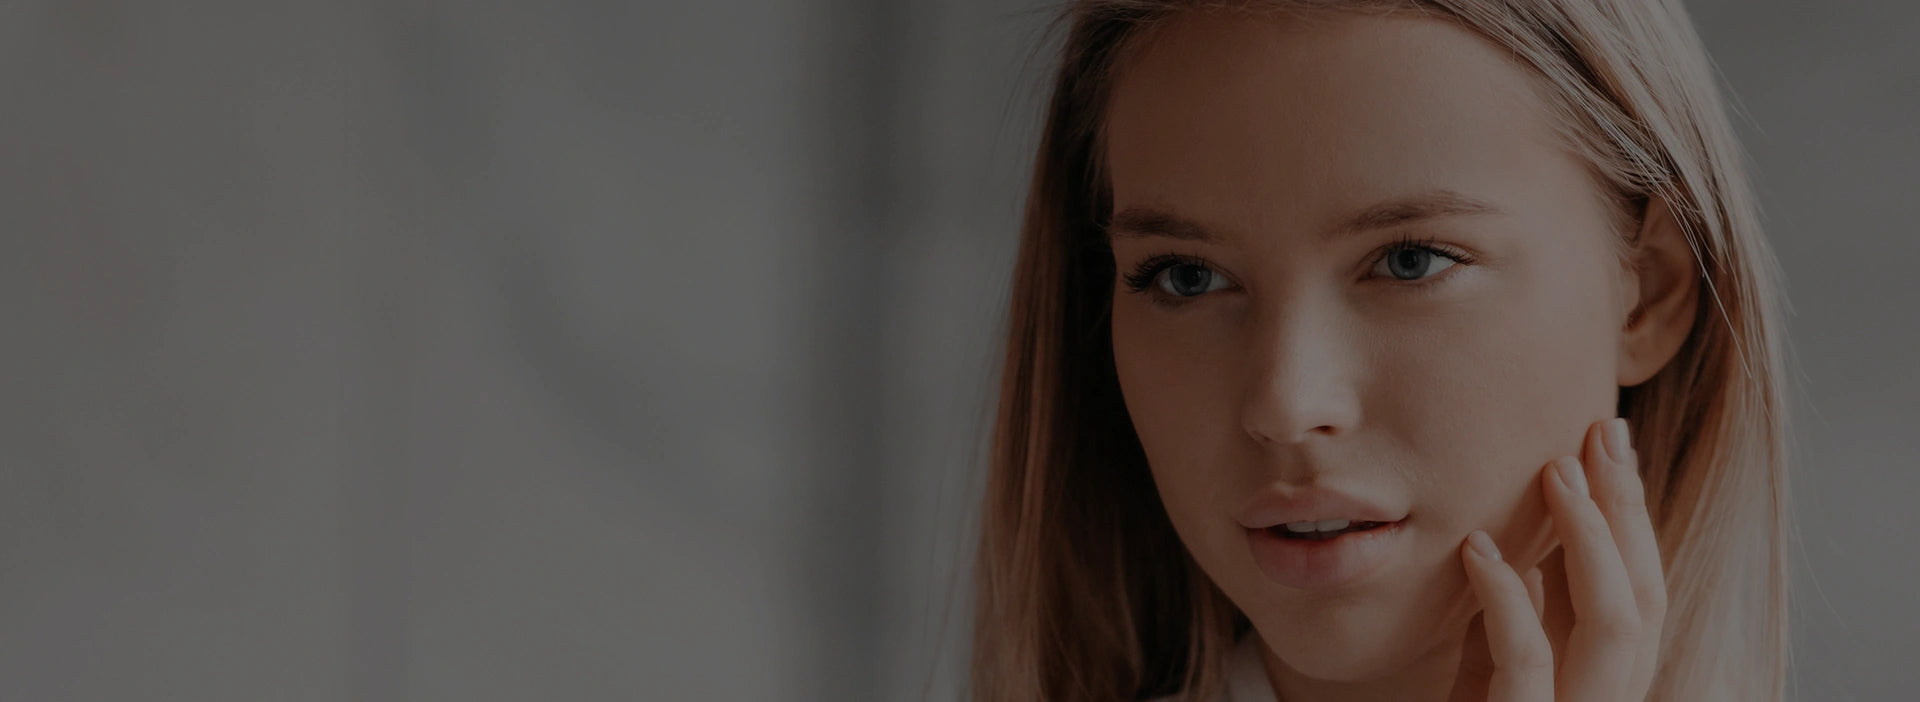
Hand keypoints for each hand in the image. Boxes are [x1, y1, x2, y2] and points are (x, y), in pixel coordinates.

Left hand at [1446, 418, 1666, 700]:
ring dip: (1588, 535)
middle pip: (1644, 597)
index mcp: (1607, 682)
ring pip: (1613, 622)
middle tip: (1601, 431)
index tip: (1611, 445)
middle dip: (1625, 508)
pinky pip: (1528, 657)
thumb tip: (1522, 547)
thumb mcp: (1491, 672)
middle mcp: (1608, 699)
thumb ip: (1515, 622)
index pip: (1643, 594)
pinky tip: (1477, 547)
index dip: (1632, 518)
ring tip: (1555, 471)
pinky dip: (1507, 596)